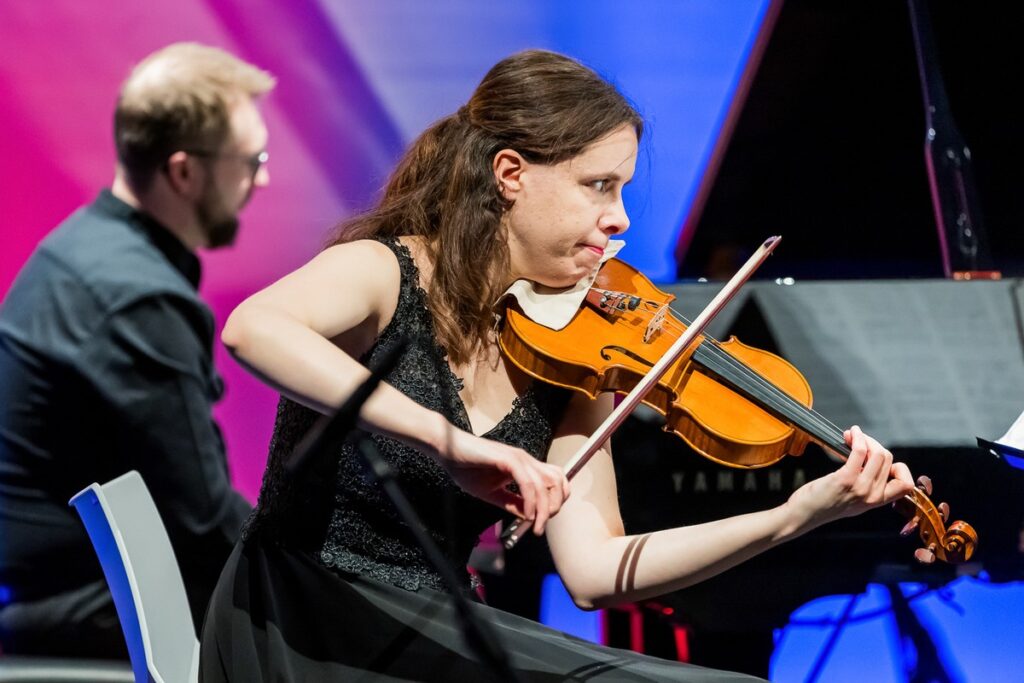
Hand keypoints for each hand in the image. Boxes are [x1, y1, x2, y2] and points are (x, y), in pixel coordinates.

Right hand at [436, 427, 570, 535]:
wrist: (447, 451)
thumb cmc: (466, 468)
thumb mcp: (492, 493)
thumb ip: (511, 503)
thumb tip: (528, 517)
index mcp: (524, 466)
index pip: (555, 480)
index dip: (556, 501)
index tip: (542, 520)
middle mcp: (526, 460)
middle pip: (558, 481)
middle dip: (555, 506)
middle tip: (540, 526)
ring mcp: (518, 458)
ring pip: (545, 483)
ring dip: (544, 507)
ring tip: (535, 524)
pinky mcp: (507, 459)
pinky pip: (527, 483)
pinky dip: (530, 501)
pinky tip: (525, 515)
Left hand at [786, 425, 914, 530]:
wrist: (805, 514)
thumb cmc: (825, 503)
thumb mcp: (854, 499)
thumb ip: (868, 485)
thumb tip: (873, 457)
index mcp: (878, 501)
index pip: (907, 484)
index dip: (898, 468)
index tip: (880, 460)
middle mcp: (873, 496)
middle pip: (888, 459)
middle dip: (874, 444)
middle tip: (858, 441)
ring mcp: (861, 488)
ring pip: (878, 453)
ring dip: (865, 439)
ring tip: (852, 436)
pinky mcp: (845, 479)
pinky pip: (860, 451)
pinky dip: (858, 437)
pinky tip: (851, 433)